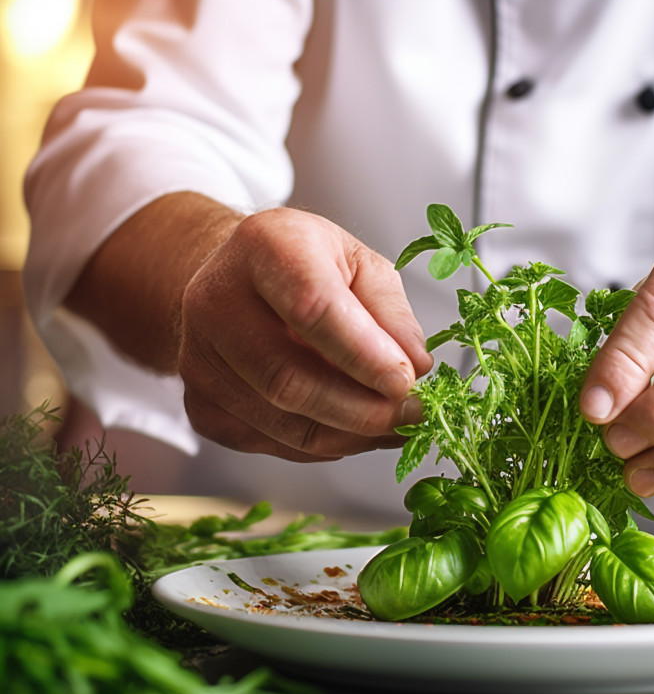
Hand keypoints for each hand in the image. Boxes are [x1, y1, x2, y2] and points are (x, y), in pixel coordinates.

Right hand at [178, 207, 432, 460]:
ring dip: (351, 435)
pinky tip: (353, 427)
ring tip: (393, 424)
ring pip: (283, 423)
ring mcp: (198, 358)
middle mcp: (216, 300)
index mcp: (264, 247)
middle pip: (289, 379)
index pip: (313, 309)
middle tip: (412, 414)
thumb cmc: (304, 265)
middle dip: (362, 410)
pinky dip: (325, 446)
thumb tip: (416, 366)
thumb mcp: (359, 262)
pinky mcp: (199, 405)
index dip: (364, 355)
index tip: (407, 381)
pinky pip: (272, 445)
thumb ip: (392, 311)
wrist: (235, 278)